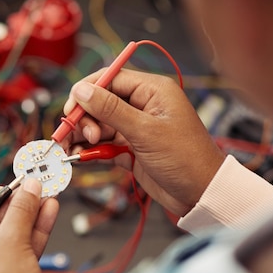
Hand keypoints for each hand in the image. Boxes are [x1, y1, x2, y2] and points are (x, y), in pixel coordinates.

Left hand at [0, 178, 58, 272]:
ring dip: (26, 217)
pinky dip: (31, 234)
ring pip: (6, 238)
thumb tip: (28, 189)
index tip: (2, 191)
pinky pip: (17, 251)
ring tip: (44, 199)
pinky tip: (47, 215)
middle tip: (29, 193)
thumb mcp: (11, 243)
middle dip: (12, 207)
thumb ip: (21, 211)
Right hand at [62, 68, 224, 215]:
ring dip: (83, 135)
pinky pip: (103, 143)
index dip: (86, 91)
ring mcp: (135, 127)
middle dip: (85, 118)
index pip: (110, 78)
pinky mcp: (130, 147)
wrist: (201, 194)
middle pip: (100, 102)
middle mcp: (142, 105)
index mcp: (152, 90)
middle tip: (83, 136)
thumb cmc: (186, 158)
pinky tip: (81, 157)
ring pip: (98, 124)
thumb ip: (110, 109)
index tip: (71, 108)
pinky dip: (90, 150)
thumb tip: (81, 90)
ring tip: (73, 149)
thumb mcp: (145, 131)